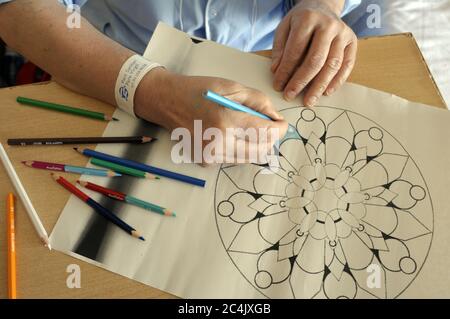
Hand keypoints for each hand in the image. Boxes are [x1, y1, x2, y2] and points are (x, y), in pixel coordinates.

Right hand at [135, 68, 287, 163]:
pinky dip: (239, 148)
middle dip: (270, 139)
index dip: (280, 129)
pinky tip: (230, 134)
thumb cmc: (199, 90)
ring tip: (248, 128)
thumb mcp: (232, 87)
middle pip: (260, 150)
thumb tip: (275, 118)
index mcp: (226, 120)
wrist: (168, 102)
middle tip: (270, 127)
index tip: (283, 124)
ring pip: (248, 157)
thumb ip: (258, 102)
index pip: (265, 133)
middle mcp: (218, 142)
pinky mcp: (206, 161)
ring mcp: (211, 155)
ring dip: (254, 144)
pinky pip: (233, 159)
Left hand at [271, 0, 356, 105]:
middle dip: (301, 82)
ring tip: (309, 100)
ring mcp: (343, 33)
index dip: (285, 71)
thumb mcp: (284, 28)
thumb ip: (280, 49)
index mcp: (307, 19)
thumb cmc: (300, 21)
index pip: (295, 51)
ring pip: (332, 65)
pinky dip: (337, 81)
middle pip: (315, 60)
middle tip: (290, 96)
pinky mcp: (352, 41)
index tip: (278, 86)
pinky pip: (347, 64)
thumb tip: (277, 72)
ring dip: (319, 86)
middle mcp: (328, 25)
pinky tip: (326, 92)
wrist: (322, 6)